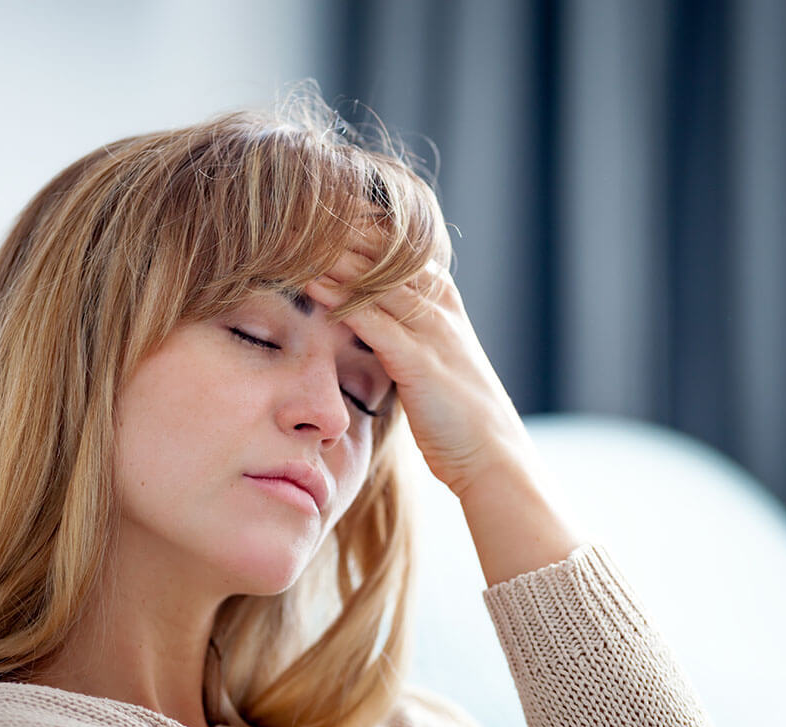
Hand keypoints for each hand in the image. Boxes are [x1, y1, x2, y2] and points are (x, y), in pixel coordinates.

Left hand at [302, 231, 529, 499]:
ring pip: (377, 281)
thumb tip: (366, 318)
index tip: (318, 212)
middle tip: (295, 215)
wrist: (492, 455)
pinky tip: (313, 287)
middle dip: (341, 232)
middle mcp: (440, 307)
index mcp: (444, 301)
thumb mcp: (434, 360)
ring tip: (293, 239)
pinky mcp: (420, 362)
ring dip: (334, 258)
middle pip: (386, 254)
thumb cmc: (458, 414)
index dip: (359, 227)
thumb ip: (406, 333)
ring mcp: (433, 332)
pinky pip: (375, 321)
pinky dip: (342, 301)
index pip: (399, 247)